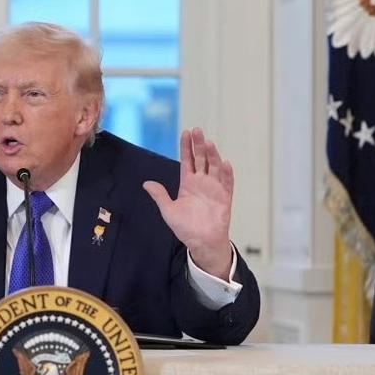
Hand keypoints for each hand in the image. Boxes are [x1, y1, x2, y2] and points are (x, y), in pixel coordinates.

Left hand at [143, 128, 234, 279]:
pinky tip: (225, 163)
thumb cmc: (186, 228)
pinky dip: (226, 173)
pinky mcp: (225, 197)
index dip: (186, 147)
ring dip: (212, 155)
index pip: (188, 160)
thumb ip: (160, 196)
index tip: (186, 133)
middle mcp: (202, 182)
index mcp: (188, 183)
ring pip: (214, 167)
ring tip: (209, 143)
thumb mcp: (169, 211)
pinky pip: (227, 183)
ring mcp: (214, 188)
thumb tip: (146, 183)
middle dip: (199, 145)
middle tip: (197, 131)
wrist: (201, 243)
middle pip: (201, 159)